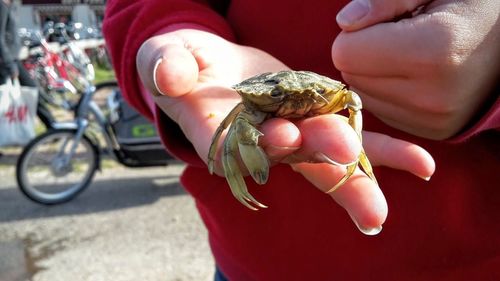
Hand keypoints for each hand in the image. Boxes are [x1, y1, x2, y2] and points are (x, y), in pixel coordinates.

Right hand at [137, 27, 434, 233]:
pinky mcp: (313, 115)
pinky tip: (419, 162)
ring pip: (330, 155)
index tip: (281, 137)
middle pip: (294, 159)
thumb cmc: (176, 63)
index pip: (240, 146)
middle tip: (350, 160)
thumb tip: (167, 74)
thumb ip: (165, 65)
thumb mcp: (163, 57)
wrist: (204, 66)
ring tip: (412, 171)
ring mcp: (291, 130)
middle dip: (322, 159)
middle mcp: (260, 141)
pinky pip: (349, 131)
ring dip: (365, 167)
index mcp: (219, 134)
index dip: (260, 144)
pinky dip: (381, 148)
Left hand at [333, 0, 499, 138]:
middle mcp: (432, 95)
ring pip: (362, 96)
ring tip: (412, 55)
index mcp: (432, 51)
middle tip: (402, 38)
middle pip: (351, 75)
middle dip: (365, 52)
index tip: (388, 22)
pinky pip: (381, 111)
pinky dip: (388, 92)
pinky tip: (417, 75)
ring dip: (374, 74)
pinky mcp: (433, 131)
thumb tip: (345, 24)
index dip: (357, 31)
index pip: (345, 53)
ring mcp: (433, 119)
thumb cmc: (472, 6)